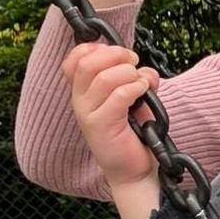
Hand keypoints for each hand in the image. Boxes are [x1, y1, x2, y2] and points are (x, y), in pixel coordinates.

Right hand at [62, 42, 160, 192]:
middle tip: (134, 63)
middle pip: (87, 62)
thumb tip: (145, 69)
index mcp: (83, 91)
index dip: (96, 48)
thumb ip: (136, 79)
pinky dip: (136, 88)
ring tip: (142, 84)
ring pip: (105, 77)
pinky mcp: (100, 126)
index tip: (120, 55)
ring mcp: (88, 114)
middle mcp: (80, 100)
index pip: (74, 59)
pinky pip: (118, 96)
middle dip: (116, 55)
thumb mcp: (135, 99)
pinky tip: (144, 93)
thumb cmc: (135, 133)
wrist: (135, 170)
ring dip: (130, 73)